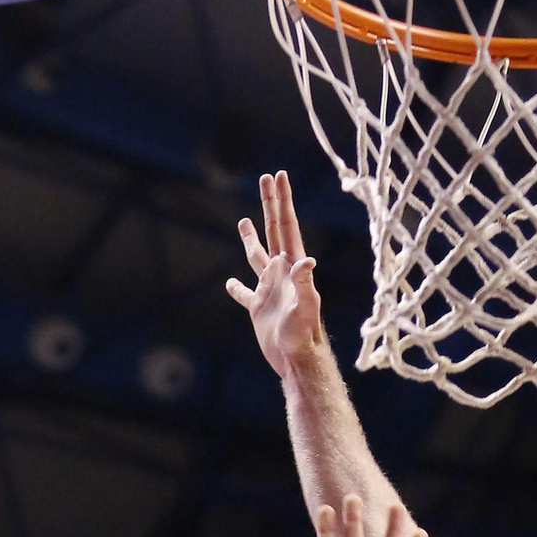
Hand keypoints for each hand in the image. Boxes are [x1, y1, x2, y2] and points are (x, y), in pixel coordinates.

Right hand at [227, 170, 323, 377]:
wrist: (297, 360)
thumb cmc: (304, 335)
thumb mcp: (305, 307)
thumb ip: (305, 282)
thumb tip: (306, 260)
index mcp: (293, 266)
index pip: (287, 225)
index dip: (282, 200)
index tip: (278, 176)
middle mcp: (282, 273)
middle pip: (274, 231)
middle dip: (269, 205)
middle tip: (265, 179)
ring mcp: (270, 289)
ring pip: (257, 257)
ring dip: (251, 239)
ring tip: (243, 221)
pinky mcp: (259, 309)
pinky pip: (245, 294)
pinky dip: (237, 288)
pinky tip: (230, 283)